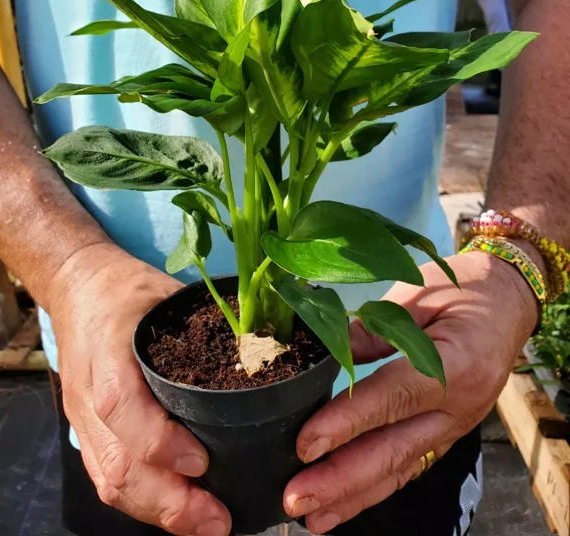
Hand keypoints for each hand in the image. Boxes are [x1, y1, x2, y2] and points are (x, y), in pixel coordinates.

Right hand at [49, 242, 230, 535]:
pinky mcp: (87, 432)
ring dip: (158, 512)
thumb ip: (206, 323)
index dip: (158, 441)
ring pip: (109, 480)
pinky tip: (179, 513)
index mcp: (108, 349)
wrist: (75, 286)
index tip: (202, 461)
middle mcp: (88, 392)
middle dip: (167, 500)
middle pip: (115, 461)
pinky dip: (143, 503)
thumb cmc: (126, 289)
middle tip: (218, 520)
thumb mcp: (166, 293)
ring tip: (207, 526)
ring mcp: (82, 418)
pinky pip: (107, 478)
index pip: (121, 404)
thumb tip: (268, 350)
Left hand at [284, 251, 538, 532]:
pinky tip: (345, 504)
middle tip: (296, 498)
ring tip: (313, 518)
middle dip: (341, 480)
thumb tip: (327, 352)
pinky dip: (376, 489)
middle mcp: (457, 406)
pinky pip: (410, 467)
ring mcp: (455, 425)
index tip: (306, 445)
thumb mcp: (418, 293)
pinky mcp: (447, 433)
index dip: (347, 423)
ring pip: (401, 469)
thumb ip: (374, 327)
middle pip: (394, 450)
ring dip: (354, 497)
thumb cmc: (462, 289)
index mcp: (453, 363)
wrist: (507, 301)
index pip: (392, 399)